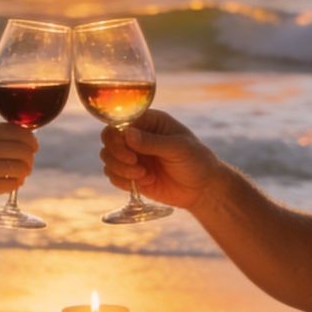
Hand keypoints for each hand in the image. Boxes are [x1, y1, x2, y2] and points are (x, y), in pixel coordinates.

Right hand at [0, 123, 38, 221]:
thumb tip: (25, 137)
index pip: (13, 128)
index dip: (29, 138)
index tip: (32, 146)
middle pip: (21, 147)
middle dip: (30, 156)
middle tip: (27, 164)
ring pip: (21, 166)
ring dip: (25, 172)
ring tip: (18, 176)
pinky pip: (13, 183)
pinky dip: (16, 184)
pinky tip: (10, 185)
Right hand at [99, 109, 221, 209]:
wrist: (203, 189)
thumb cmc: (196, 160)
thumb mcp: (178, 148)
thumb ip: (152, 142)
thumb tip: (126, 134)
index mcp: (149, 121)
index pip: (119, 121)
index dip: (117, 136)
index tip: (130, 152)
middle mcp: (137, 136)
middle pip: (108, 139)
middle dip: (117, 155)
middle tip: (135, 164)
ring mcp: (133, 155)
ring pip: (107, 158)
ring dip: (120, 169)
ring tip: (143, 175)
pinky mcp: (131, 174)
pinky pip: (113, 176)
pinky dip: (123, 181)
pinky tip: (145, 182)